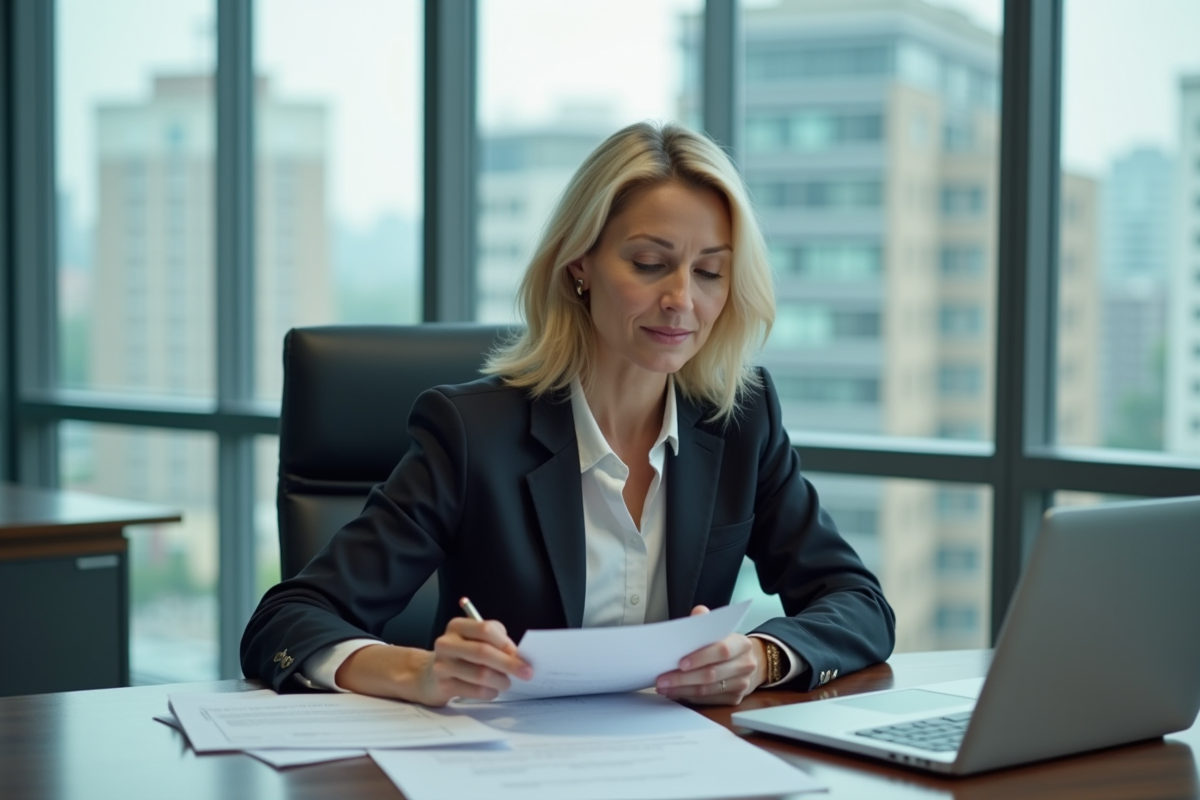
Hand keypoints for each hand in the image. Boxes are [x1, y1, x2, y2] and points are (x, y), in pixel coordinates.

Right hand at [335, 617, 532, 706]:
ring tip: (507, 683)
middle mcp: (447, 642)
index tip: (520, 654)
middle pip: (483, 652)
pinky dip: (489, 692)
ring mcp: (442, 664)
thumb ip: (496, 641)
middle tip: (526, 672)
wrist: (428, 676)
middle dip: (509, 664)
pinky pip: (474, 690)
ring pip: (480, 674)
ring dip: (500, 681)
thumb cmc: (461, 656)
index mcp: (458, 626)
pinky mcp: (443, 684)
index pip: (485, 629)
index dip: (505, 643)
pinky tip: (492, 691)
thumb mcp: (475, 640)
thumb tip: (518, 655)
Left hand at [654, 605, 766, 705]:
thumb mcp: (719, 630)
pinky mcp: (734, 699)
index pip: (722, 650)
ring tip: (664, 687)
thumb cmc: (725, 645)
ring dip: (682, 689)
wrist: (745, 662)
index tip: (680, 662)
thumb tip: (698, 613)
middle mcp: (745, 665)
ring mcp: (741, 684)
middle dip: (683, 678)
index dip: (701, 657)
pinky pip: (708, 700)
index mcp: (742, 644)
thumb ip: (706, 621)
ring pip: (707, 690)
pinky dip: (689, 697)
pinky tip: (675, 693)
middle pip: (712, 674)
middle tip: (662, 679)